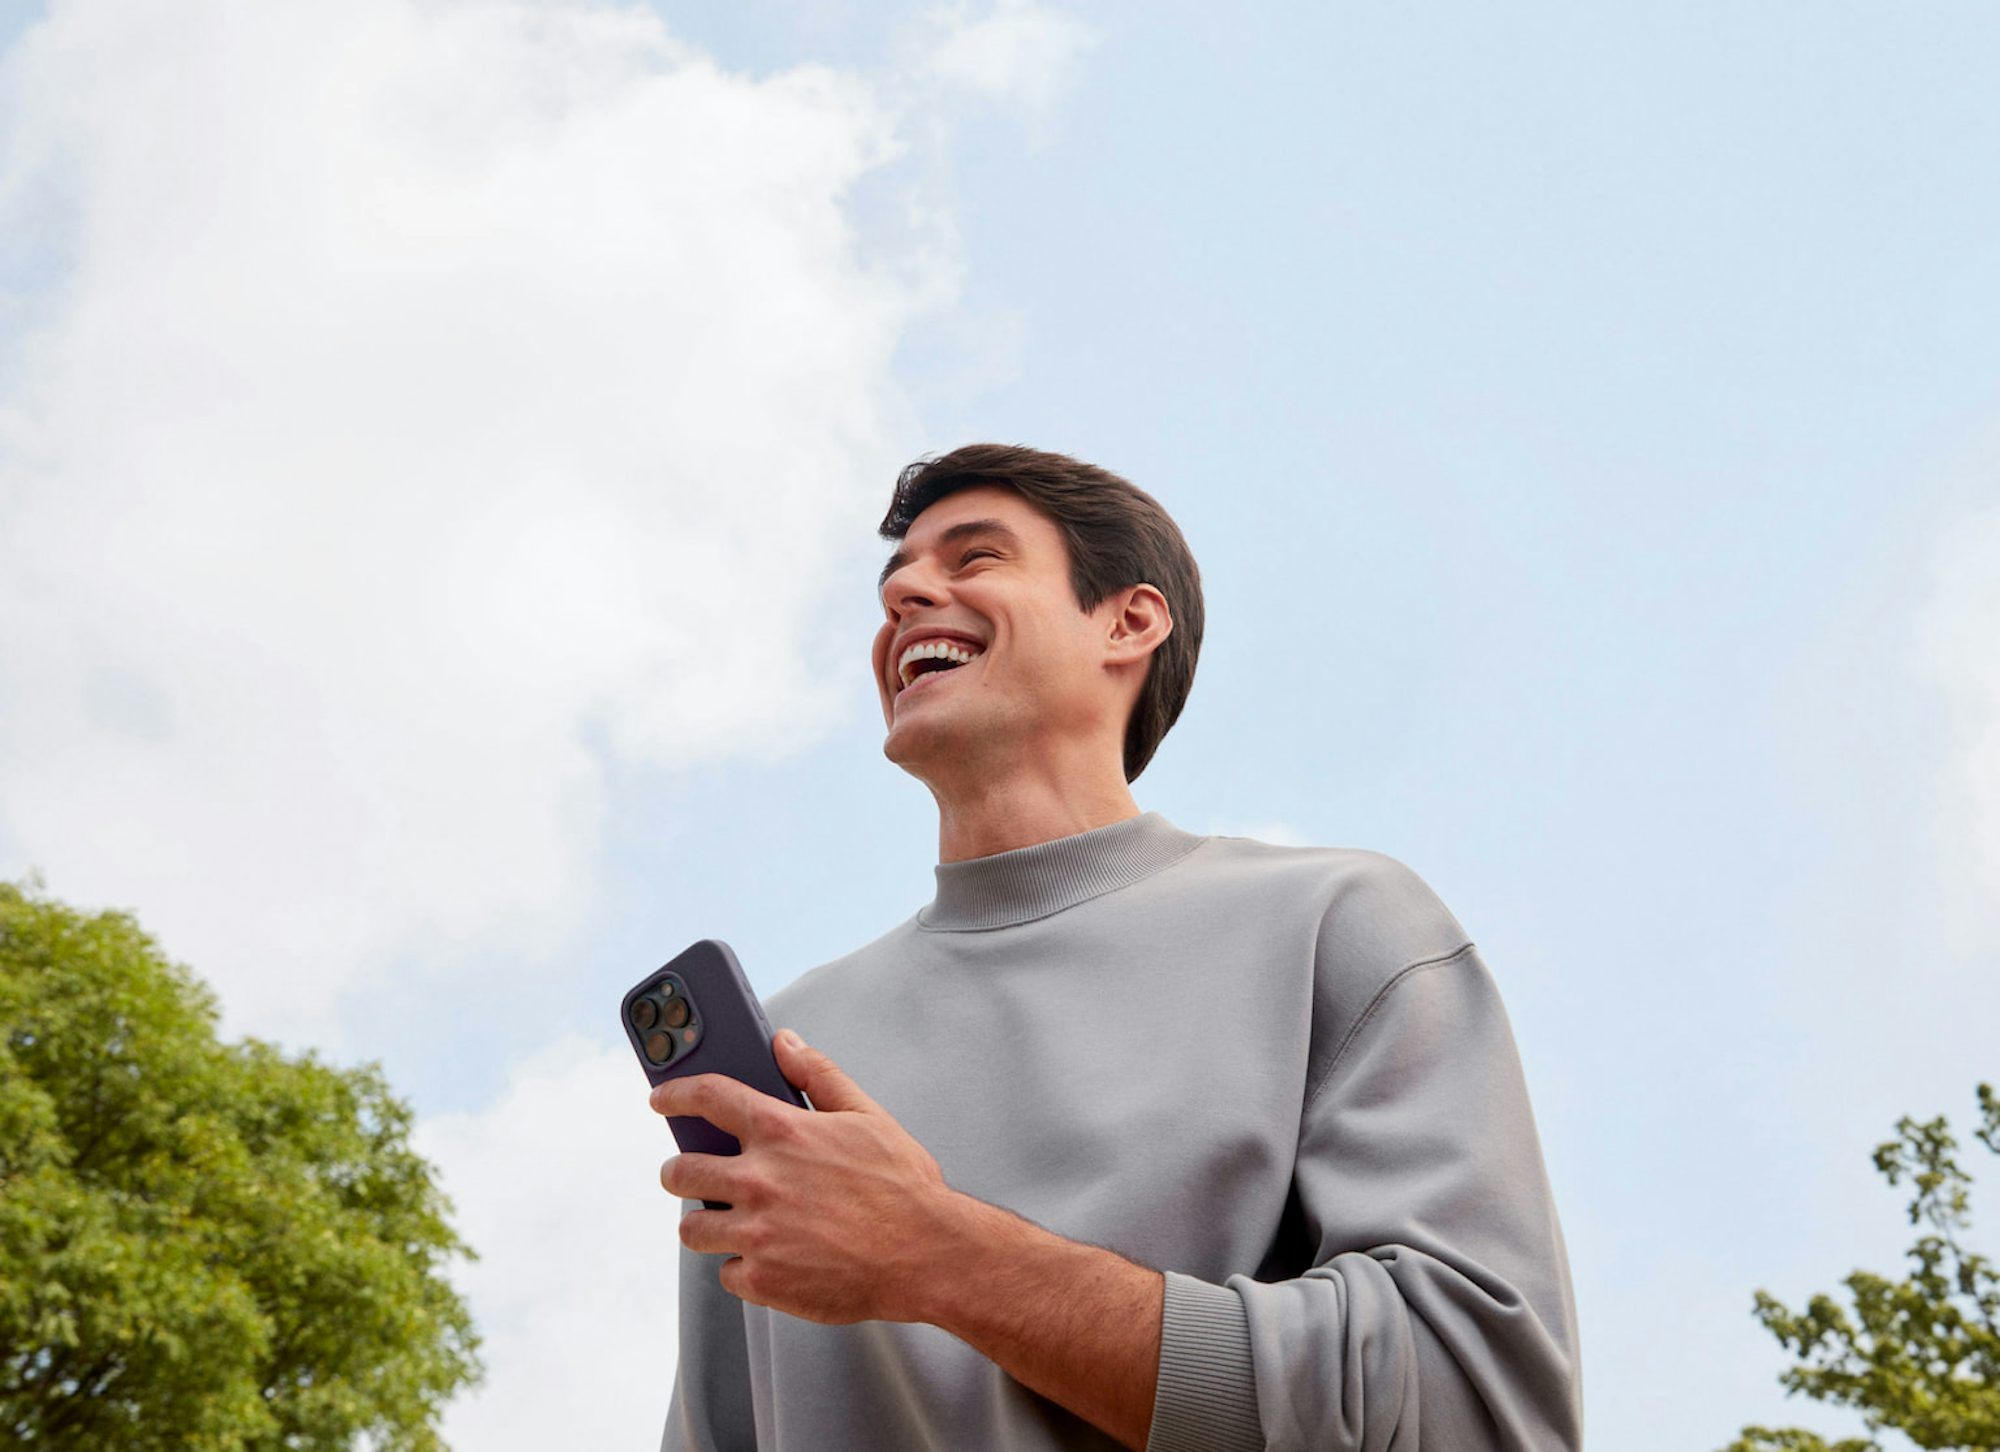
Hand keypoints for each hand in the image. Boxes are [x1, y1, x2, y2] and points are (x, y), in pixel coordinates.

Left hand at [651, 1029, 960, 1324]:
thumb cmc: (903, 1186)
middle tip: (691, 1175)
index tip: (661, 1098)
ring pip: (692, 1229)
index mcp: (782, 1131)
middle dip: (678, 1172)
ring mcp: (757, 1233)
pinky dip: (742, 1266)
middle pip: (680, 1172)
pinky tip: (770, 1258)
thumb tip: (784, 1042)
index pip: (707, 1097)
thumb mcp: (867, 1116)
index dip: (675, 1094)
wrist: (926, 1255)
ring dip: (704, 1223)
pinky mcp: (762, 1280)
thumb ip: (819, 1075)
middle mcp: (760, 1180)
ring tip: (730, 1221)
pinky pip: (726, 1272)